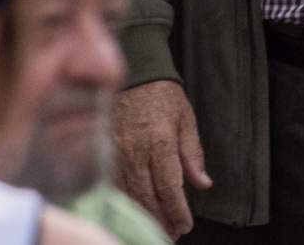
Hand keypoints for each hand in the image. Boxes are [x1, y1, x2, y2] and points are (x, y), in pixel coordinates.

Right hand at [116, 80, 204, 234]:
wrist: (131, 74)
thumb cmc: (163, 96)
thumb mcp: (186, 119)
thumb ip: (193, 153)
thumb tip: (202, 183)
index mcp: (159, 142)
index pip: (169, 186)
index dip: (177, 210)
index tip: (185, 225)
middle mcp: (134, 152)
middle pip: (147, 196)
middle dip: (161, 219)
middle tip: (173, 233)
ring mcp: (114, 155)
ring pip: (128, 195)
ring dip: (143, 215)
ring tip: (157, 227)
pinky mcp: (101, 154)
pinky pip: (111, 186)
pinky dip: (124, 202)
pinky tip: (133, 211)